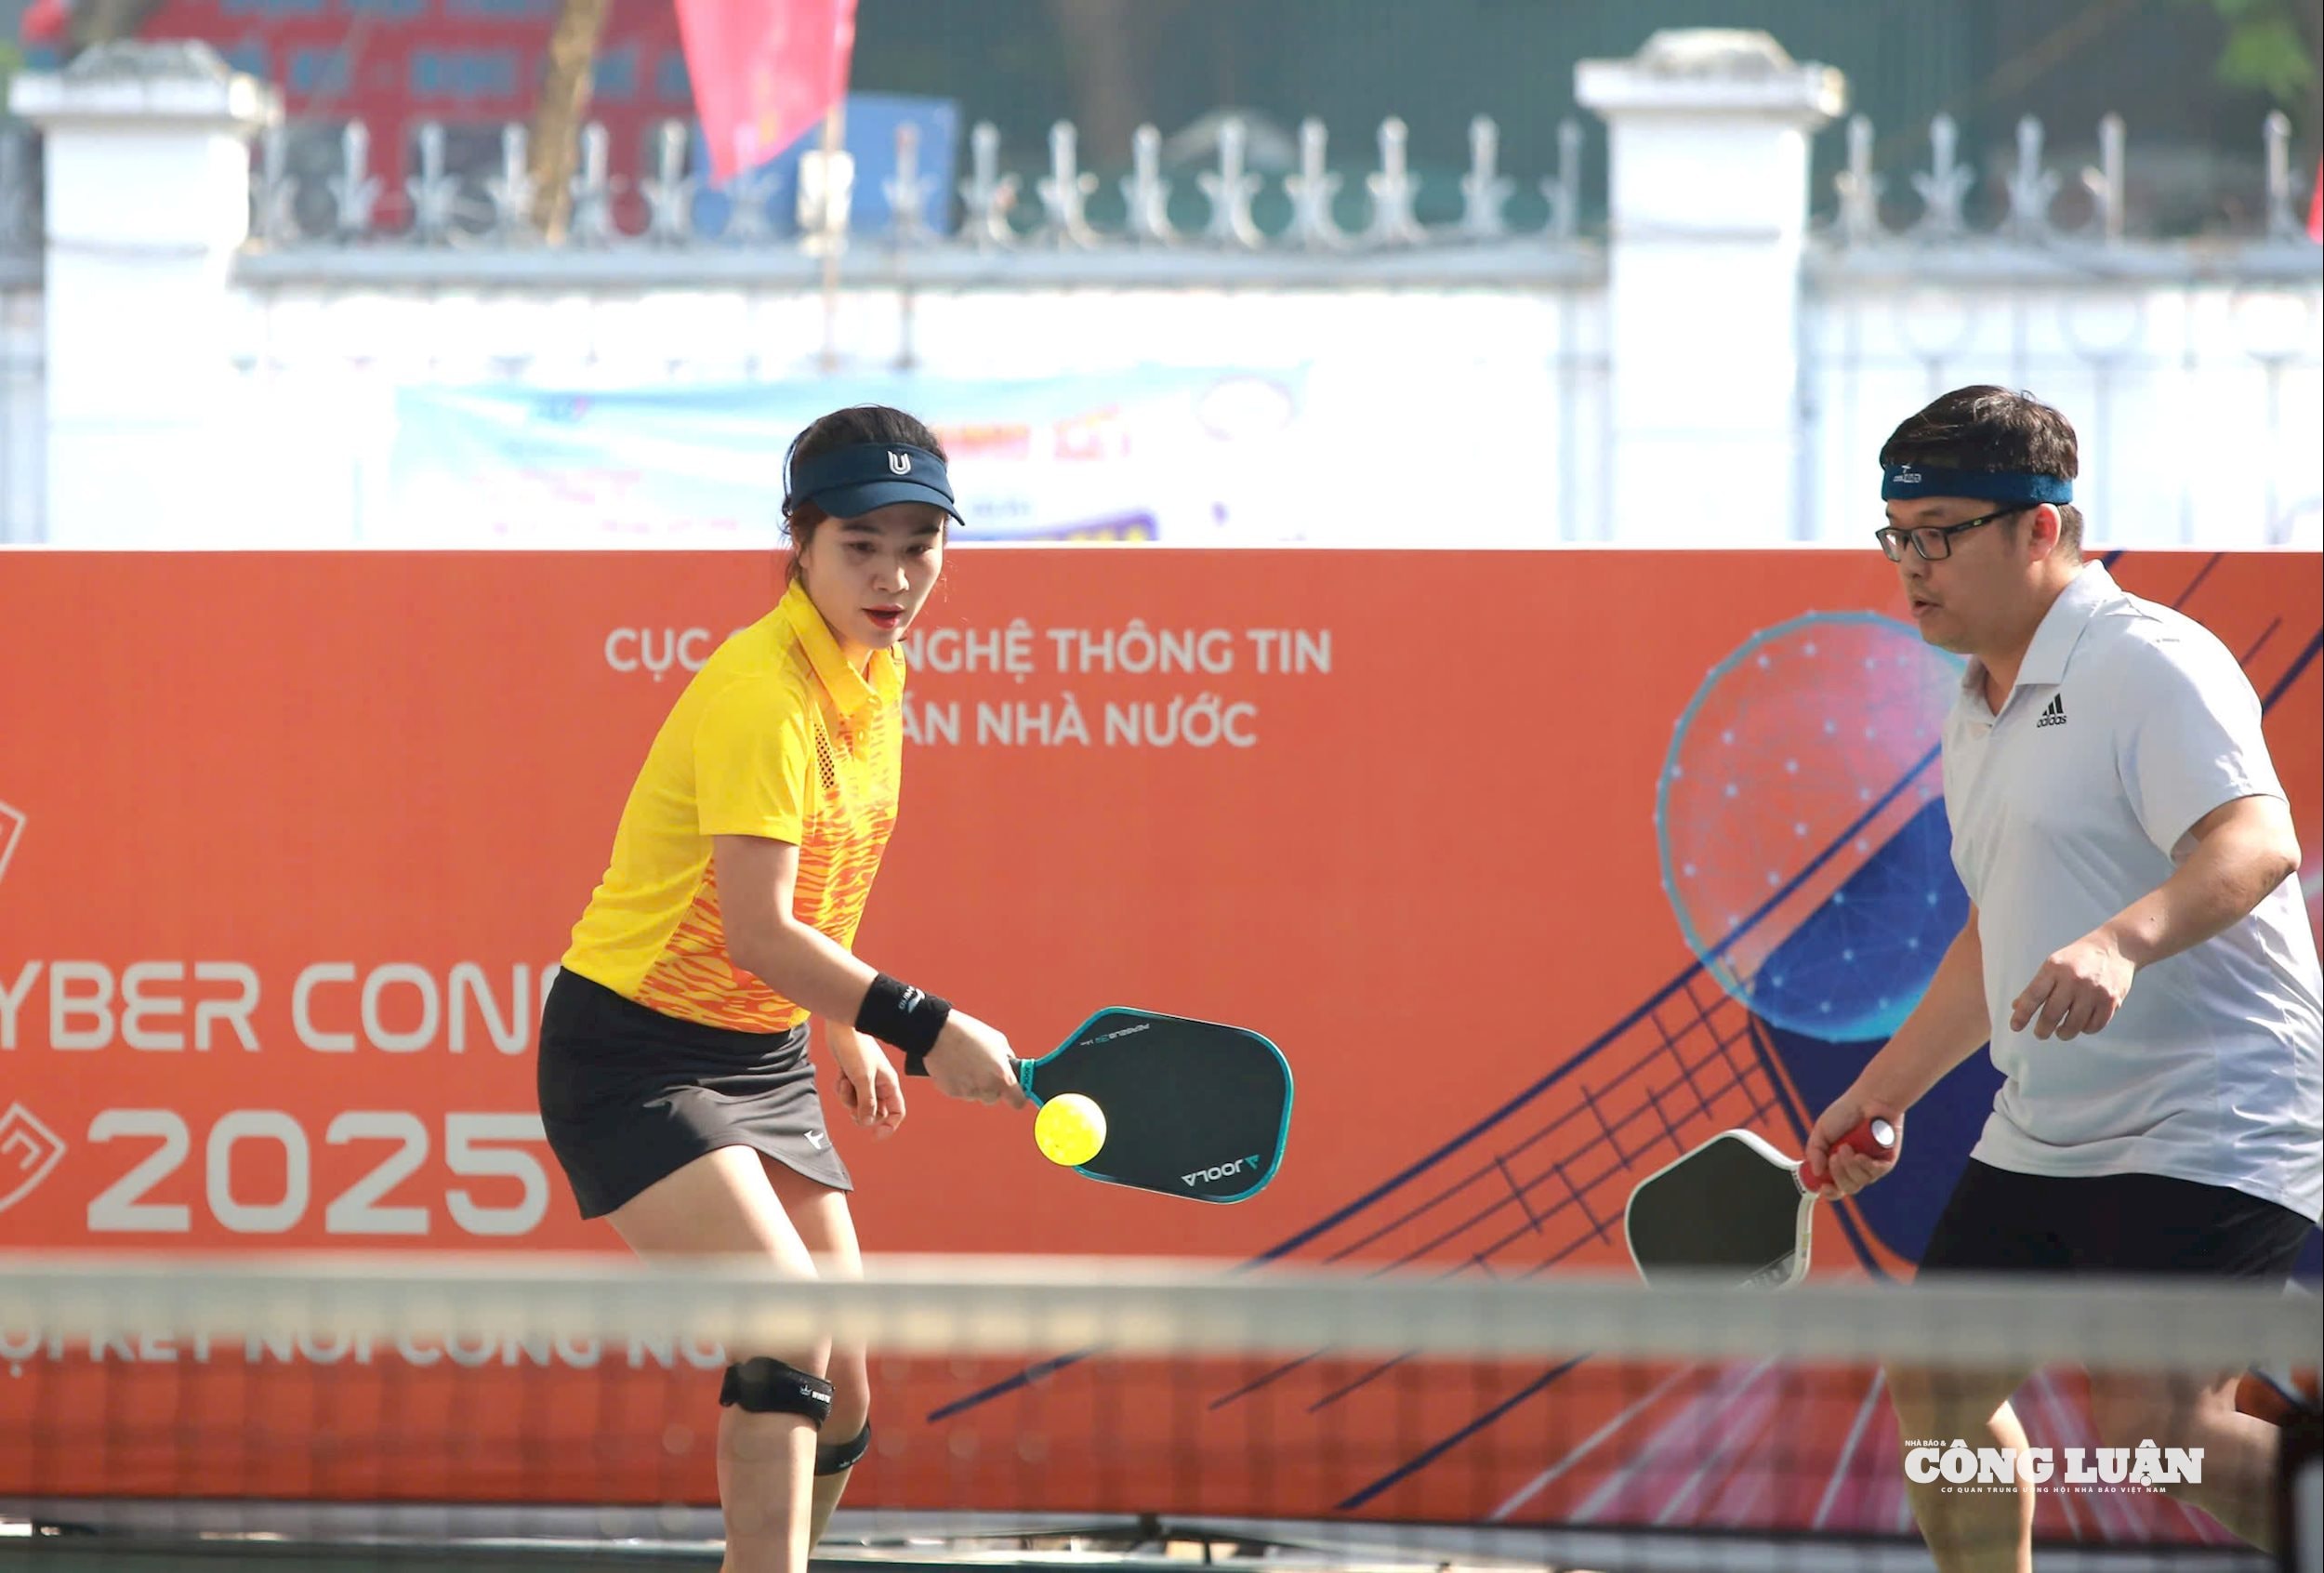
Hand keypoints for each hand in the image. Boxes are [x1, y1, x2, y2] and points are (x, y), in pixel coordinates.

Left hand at [830, 1025, 905, 1137]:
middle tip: (852, 1108)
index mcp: (889, 1085)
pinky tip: (840, 1075)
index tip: (875, 1135)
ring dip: (847, 1098)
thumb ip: (866, 1103)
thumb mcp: (862, 1079)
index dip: (889, 1126)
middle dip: (861, 1111)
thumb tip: (867, 1123)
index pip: (897, 1113)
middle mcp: (880, 1085)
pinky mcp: (852, 1077)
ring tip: (845, 1081)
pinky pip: (847, 1094)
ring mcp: (865, 1082)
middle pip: (875, 1112)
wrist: (841, 1029)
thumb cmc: (857, 1049)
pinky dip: (841, 1089)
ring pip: (857, 1104)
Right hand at [924, 1012, 1029, 1107]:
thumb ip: (1007, 1060)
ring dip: (975, 1086)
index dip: (1017, 1097)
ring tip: (967, 1064)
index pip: (1017, 1102)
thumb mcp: (999, 1041)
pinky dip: (960, 1083)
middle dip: (993, 1088)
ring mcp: (968, 1092)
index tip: (1014, 1092)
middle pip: (995, 1098)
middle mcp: (986, 1088)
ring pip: (976, 1095)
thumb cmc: (970, 1033)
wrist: (939, 1032)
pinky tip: (956, 1067)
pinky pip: (961, 1092)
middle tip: (985, 1070)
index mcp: (1002, 1077)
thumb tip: (1011, 1069)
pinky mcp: (951, 1092)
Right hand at [1802, 1089, 1903, 1199]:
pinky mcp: (1886, 1162)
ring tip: (1848, 1147)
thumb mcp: (1821, 1131)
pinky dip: (1866, 1166)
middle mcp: (1856, 1168)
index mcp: (1839, 1163)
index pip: (1834, 1187)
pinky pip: (1875, 1173)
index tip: (1822, 1186)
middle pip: (1847, 1188)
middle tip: (1834, 1157)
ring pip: (1860, 1181)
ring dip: (1850, 1167)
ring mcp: (1871, 1166)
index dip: (1829, 1192)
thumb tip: (1816, 1171)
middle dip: (1838, 1175)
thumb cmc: (1846, 1112)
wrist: (1869, 1100)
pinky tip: (1861, 1155)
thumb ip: (1814, 1151)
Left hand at [2010, 928, 2134, 1040]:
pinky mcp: (2111, 1001)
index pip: (2033, 996)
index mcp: (2054, 968)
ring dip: (2064, 1033)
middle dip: (2042, 1030)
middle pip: (2052, 1014)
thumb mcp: (2053, 964)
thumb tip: (2017, 1007)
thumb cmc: (2078, 958)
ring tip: (2060, 1032)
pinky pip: (2094, 1026)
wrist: (2115, 947)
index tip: (2015, 1027)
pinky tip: (2081, 1025)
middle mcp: (2074, 980)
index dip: (2022, 1014)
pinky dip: (2085, 1030)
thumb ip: (2037, 986)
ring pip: (2074, 1025)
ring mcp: (2094, 991)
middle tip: (2040, 1034)